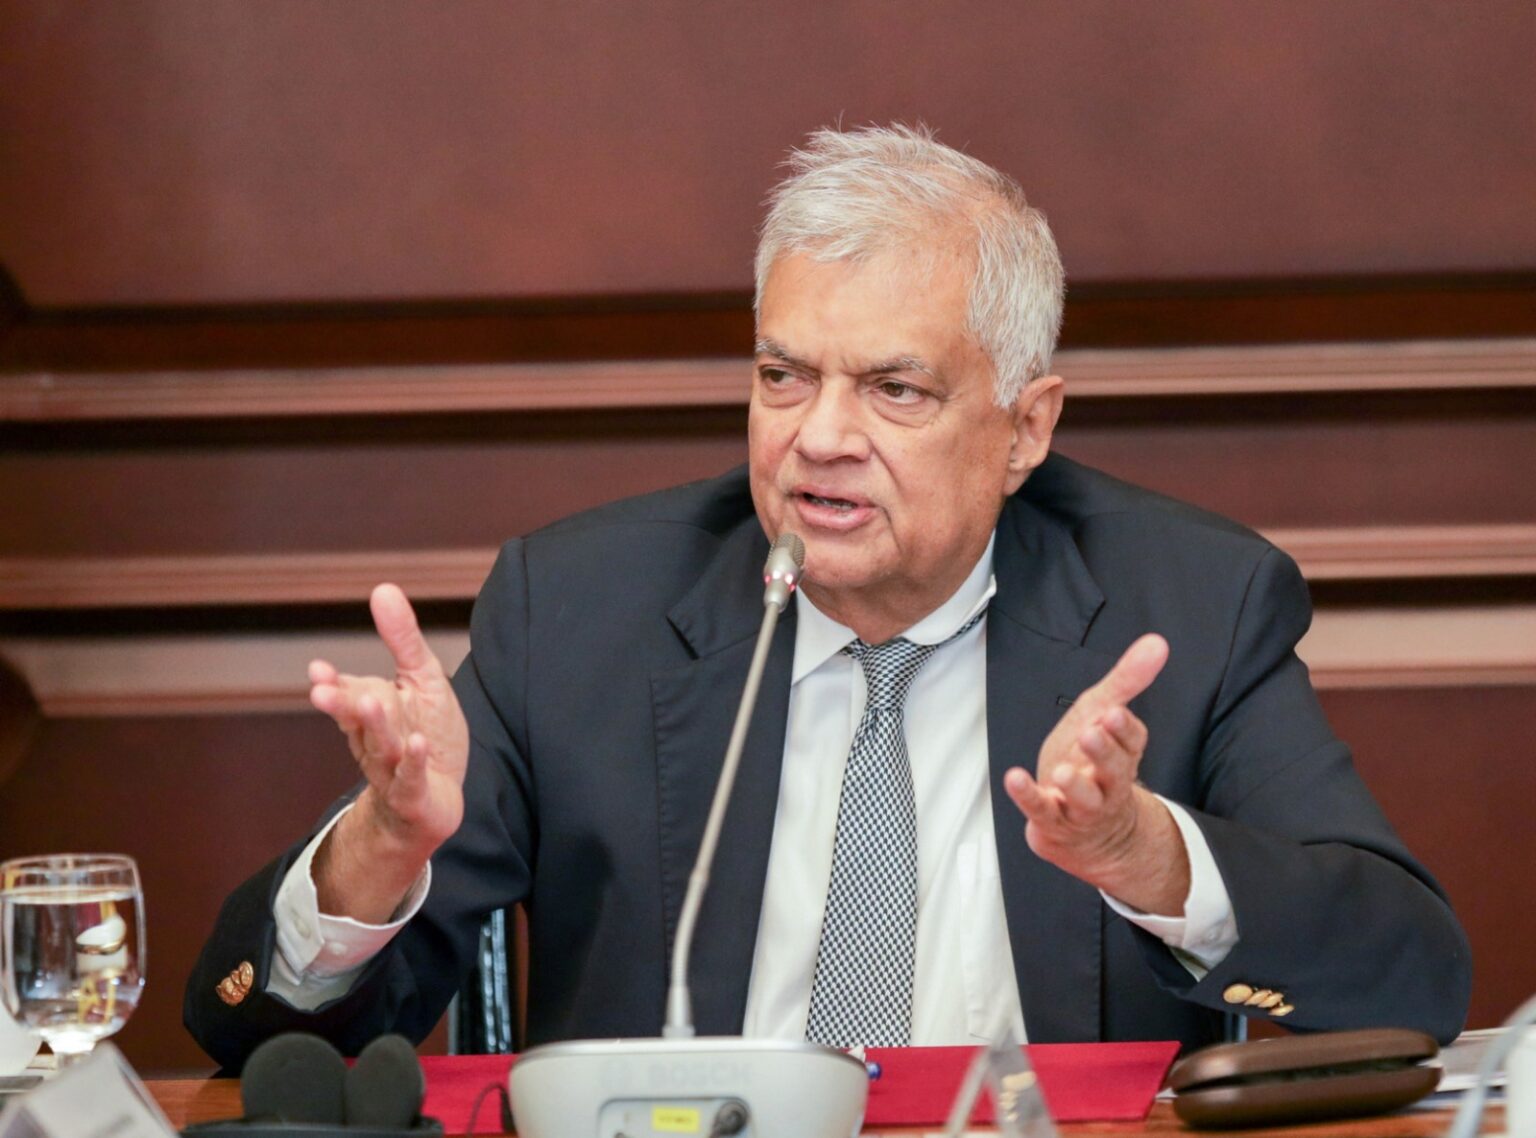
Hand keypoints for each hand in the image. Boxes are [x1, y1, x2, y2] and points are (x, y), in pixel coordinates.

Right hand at [307, 584, 469, 919]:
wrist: (437, 800)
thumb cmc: (426, 734)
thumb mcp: (422, 680)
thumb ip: (403, 639)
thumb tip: (382, 589)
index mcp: (371, 713)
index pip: (348, 694)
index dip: (333, 684)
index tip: (316, 670)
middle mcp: (376, 741)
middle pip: (358, 721)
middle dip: (342, 704)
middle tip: (322, 691)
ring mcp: (393, 771)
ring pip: (382, 748)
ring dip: (376, 726)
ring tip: (372, 701)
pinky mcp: (416, 796)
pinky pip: (411, 779)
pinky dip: (413, 763)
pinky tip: (417, 743)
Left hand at [1003, 633, 1188, 913]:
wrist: (1084, 825)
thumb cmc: (1091, 760)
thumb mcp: (1105, 713)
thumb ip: (1128, 679)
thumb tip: (1157, 642)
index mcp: (1123, 753)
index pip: (1132, 741)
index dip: (1122, 728)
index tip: (1113, 713)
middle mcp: (1108, 782)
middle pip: (1114, 770)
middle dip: (1104, 752)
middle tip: (1092, 733)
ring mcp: (1081, 805)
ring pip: (1085, 799)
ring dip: (1075, 786)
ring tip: (1062, 771)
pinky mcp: (1053, 819)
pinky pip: (1042, 810)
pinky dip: (1028, 796)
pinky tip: (1015, 778)